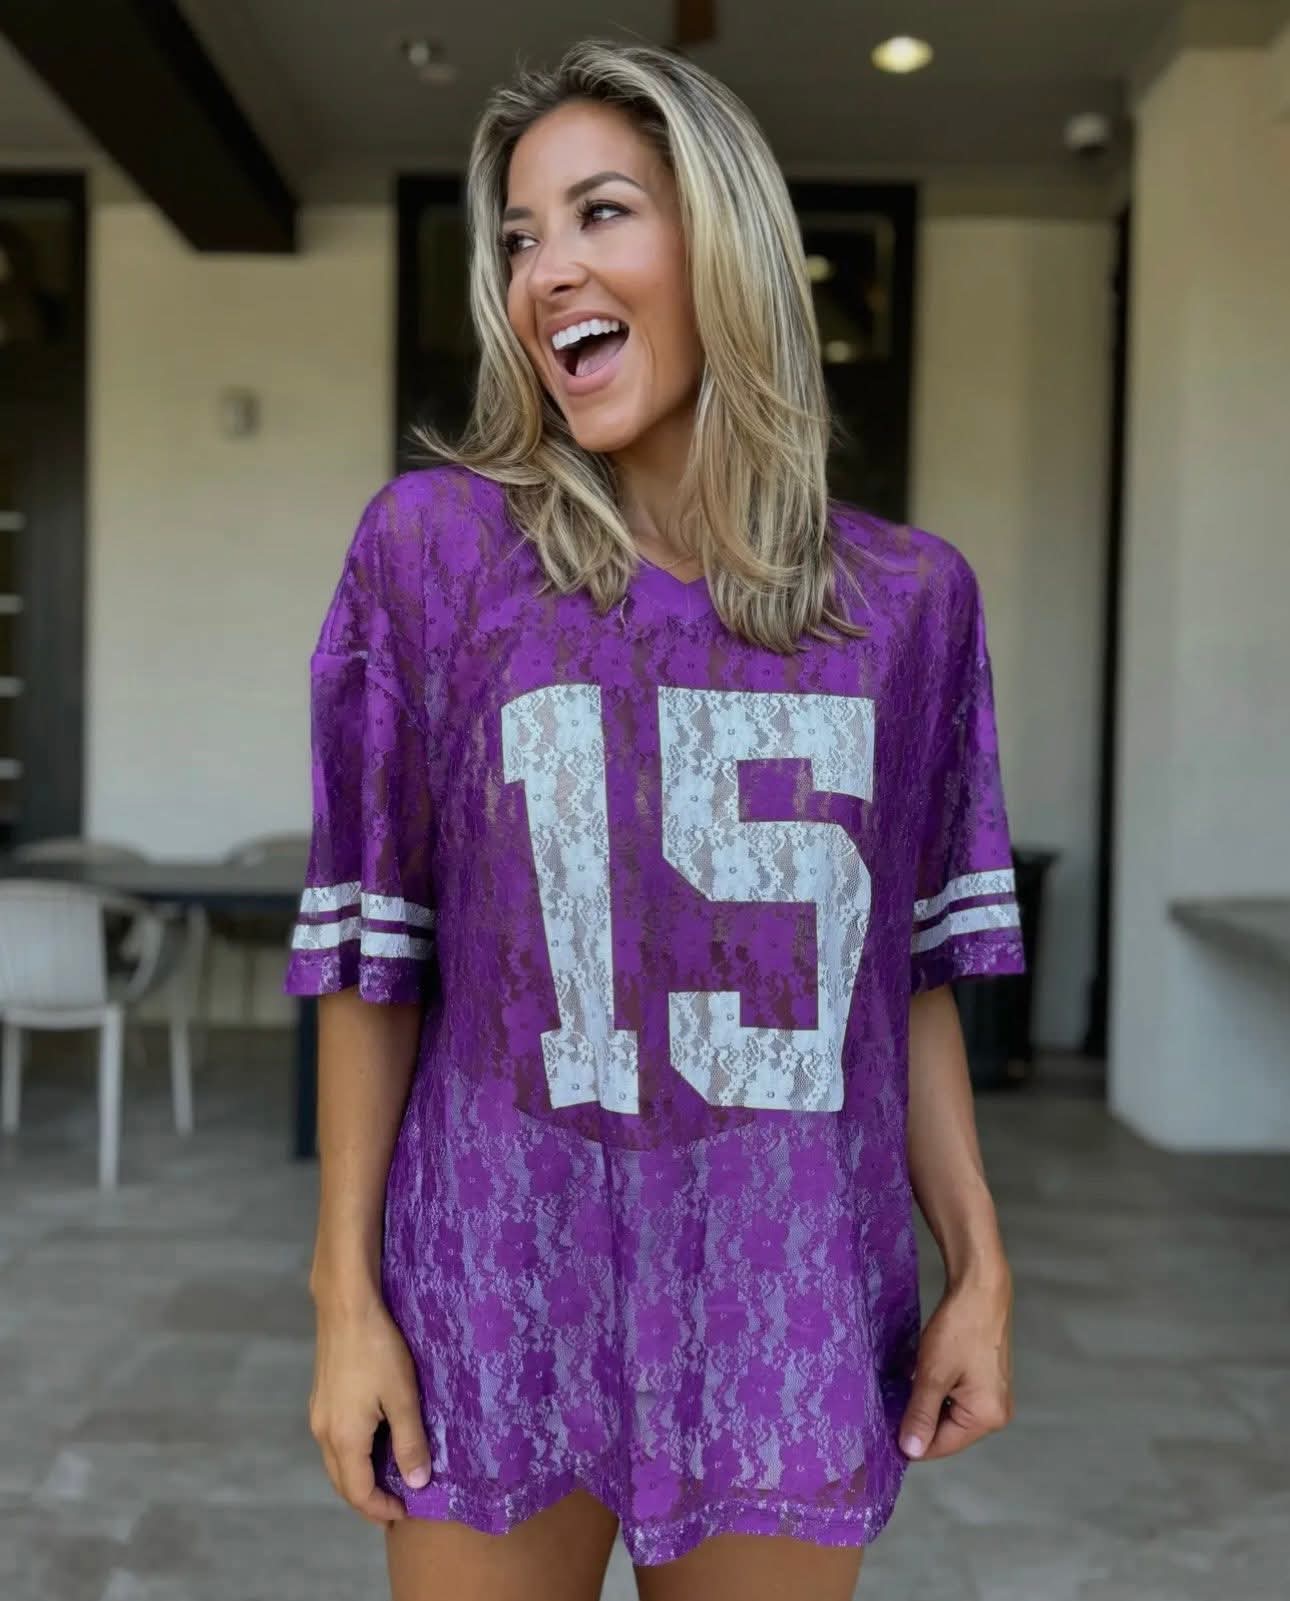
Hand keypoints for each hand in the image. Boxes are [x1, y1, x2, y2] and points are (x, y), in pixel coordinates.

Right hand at [309, 1294, 431, 1524]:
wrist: (346, 1306)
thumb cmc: (378, 1349)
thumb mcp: (402, 1396)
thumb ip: (410, 1442)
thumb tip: (417, 1483)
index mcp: (344, 1439)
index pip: (358, 1492)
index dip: (380, 1508)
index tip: (404, 1513)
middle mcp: (324, 1432)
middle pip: (342, 1482)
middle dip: (367, 1499)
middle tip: (395, 1505)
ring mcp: (319, 1414)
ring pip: (336, 1462)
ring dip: (358, 1477)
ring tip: (387, 1478)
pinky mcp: (321, 1397)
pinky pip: (334, 1442)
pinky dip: (352, 1456)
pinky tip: (372, 1444)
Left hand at [898, 1262, 1013, 1461]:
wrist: (980, 1287)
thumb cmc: (960, 1327)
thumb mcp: (934, 1374)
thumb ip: (921, 1414)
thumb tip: (910, 1451)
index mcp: (987, 1417)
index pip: (941, 1445)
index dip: (911, 1439)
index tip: (882, 1428)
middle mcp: (996, 1413)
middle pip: (947, 1430)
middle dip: (918, 1417)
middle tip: (889, 1401)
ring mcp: (993, 1396)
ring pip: (949, 1412)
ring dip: (925, 1401)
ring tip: (902, 1384)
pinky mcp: (986, 1380)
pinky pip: (955, 1396)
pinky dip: (936, 1389)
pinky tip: (918, 1374)